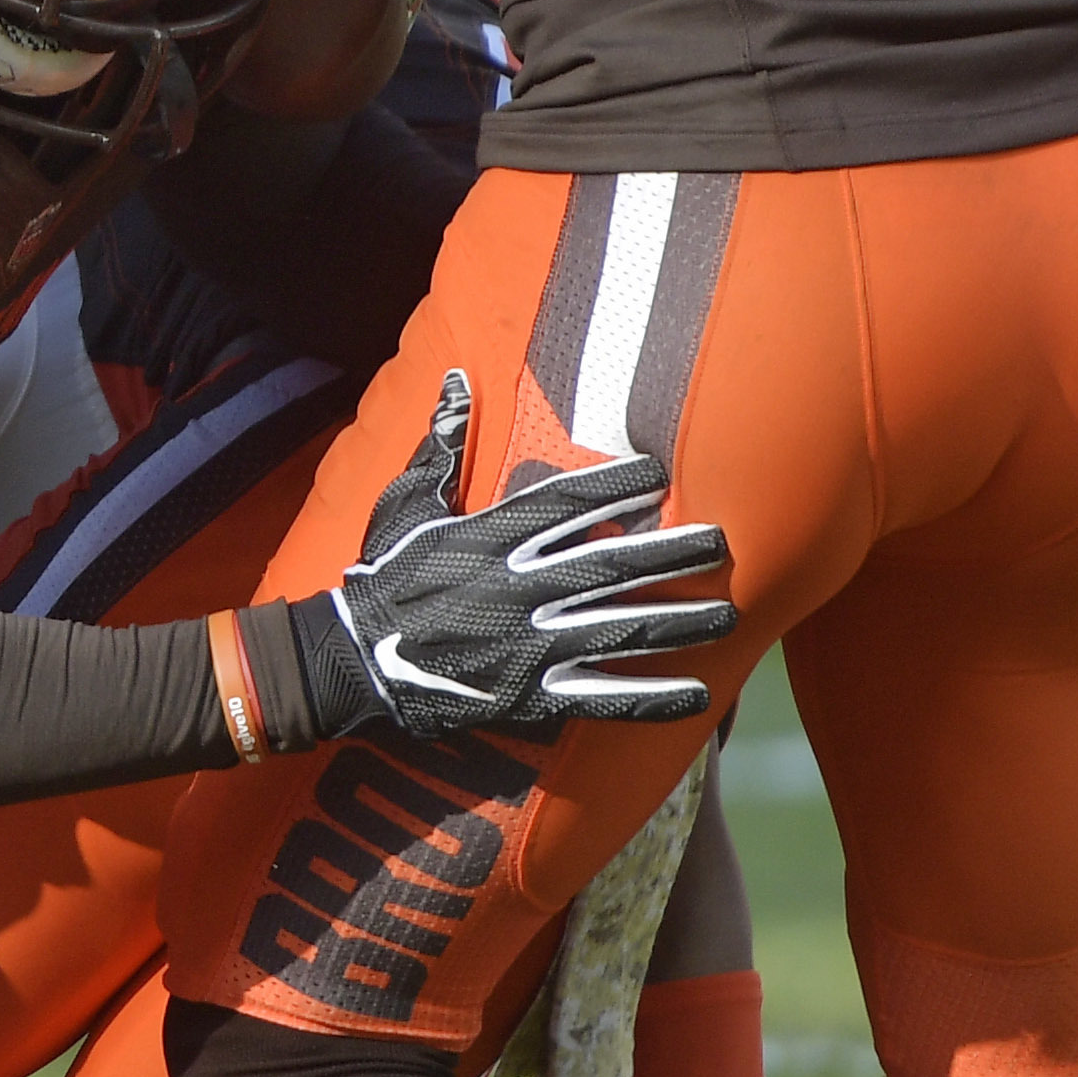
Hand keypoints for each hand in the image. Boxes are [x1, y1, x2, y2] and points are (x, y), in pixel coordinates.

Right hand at [287, 371, 733, 732]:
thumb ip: (441, 444)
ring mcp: (524, 644)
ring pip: (617, 629)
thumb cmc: (382, 574)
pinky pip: (600, 695)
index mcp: (488, 537)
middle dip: (671, 554)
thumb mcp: (406, 502)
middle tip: (721, 543)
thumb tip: (456, 379)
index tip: (661, 473)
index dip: (616, 486)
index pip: (566, 503)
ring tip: (727, 616)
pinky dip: (650, 697)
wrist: (350, 659)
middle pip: (609, 565)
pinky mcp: (526, 694)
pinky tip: (697, 695)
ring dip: (677, 622)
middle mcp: (514, 587)